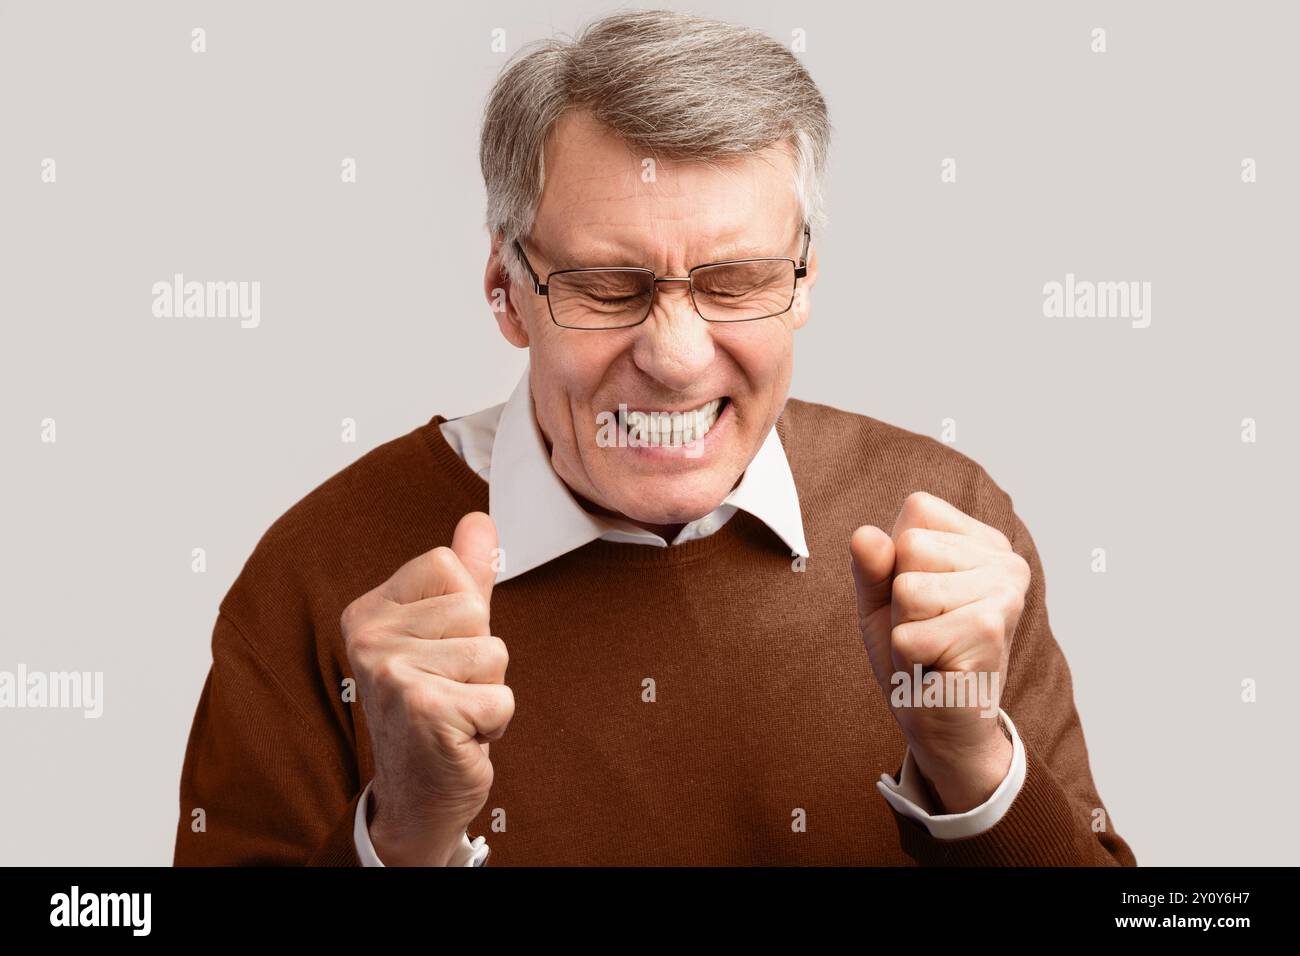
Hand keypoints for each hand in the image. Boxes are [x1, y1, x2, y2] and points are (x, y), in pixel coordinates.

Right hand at [340, 512, 510, 865]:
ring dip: (487, 691)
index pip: (448, 566)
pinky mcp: (425, 710)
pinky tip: (460, 736)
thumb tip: (480, 519)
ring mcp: (392, 674)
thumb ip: (464, 576)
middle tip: (449, 689)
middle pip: (476, 611)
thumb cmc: (434, 706)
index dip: (464, 613)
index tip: (441, 651)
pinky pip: (500, 697)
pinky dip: (493, 723)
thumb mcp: (446, 634)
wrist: (417, 793)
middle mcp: (370, 638)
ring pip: (493, 653)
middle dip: (481, 657)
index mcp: (370, 610)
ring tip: (455, 710)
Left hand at [850, 492, 1028, 812]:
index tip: (920, 597)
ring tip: (932, 649)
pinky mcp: (989, 631)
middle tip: (926, 629)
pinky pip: (908, 634)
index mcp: (983, 542)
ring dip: (904, 630)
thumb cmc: (916, 654)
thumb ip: (871, 566)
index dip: (897, 558)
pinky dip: (908, 660)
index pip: (918, 510)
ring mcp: (1003, 594)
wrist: (943, 723)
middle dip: (899, 597)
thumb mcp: (881, 601)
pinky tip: (937, 670)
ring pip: (907, 590)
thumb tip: (864, 534)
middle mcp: (1006, 561)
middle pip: (910, 546)